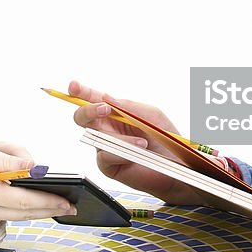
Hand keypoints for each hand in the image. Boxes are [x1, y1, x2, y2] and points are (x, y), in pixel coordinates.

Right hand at [0, 144, 75, 228]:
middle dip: (49, 209)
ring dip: (36, 209)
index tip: (67, 201)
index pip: (24, 201)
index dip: (48, 201)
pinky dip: (18, 208)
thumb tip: (33, 166)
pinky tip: (28, 197)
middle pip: (26, 213)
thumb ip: (8, 160)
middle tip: (71, 206)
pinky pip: (6, 216)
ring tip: (57, 202)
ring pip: (17, 216)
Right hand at [68, 80, 206, 204]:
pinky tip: (138, 150)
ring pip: (96, 136)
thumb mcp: (150, 114)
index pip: (92, 99)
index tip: (73, 86)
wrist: (178, 165)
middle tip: (104, 109)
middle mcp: (106, 129)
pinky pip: (105, 155)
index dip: (80, 92)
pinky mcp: (108, 166)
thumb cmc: (165, 138)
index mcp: (114, 113)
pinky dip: (122, 151)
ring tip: (142, 141)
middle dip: (89, 110)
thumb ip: (127, 106)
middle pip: (82, 116)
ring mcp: (105, 147)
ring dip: (119, 137)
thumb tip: (105, 97)